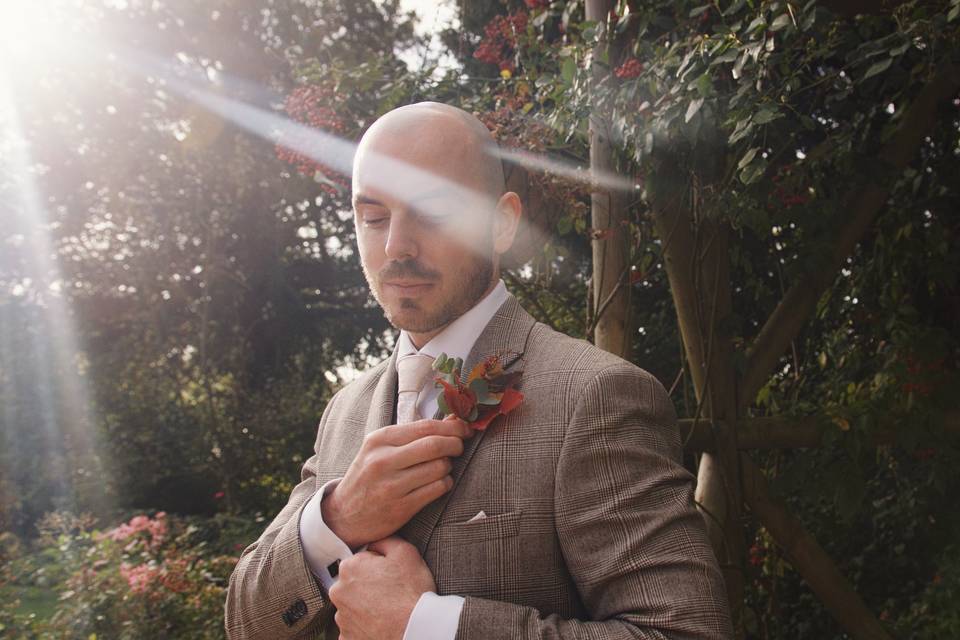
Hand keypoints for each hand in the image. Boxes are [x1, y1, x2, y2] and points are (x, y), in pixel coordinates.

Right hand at [322, 416, 472, 547]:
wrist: (343, 515)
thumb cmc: (368, 476)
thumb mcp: (381, 449)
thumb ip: (415, 434)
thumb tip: (454, 419)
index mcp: (379, 440)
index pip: (425, 426)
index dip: (452, 426)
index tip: (464, 428)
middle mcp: (383, 460)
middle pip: (435, 445)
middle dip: (455, 444)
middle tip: (459, 447)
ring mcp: (391, 485)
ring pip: (439, 468)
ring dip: (448, 466)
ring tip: (442, 467)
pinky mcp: (401, 508)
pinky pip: (437, 489)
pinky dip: (444, 483)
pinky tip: (438, 483)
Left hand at [329, 536, 434, 639]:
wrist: (415, 629)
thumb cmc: (411, 591)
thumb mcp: (405, 551)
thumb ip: (384, 540)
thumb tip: (374, 542)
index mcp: (349, 567)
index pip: (361, 560)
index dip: (379, 566)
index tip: (392, 575)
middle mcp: (338, 592)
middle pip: (354, 584)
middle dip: (369, 586)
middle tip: (391, 592)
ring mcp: (341, 618)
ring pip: (353, 606)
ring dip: (366, 607)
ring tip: (388, 610)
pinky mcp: (346, 638)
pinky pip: (354, 627)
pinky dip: (365, 626)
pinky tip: (381, 623)